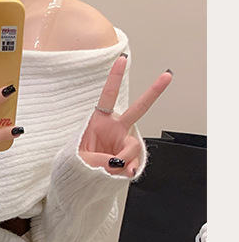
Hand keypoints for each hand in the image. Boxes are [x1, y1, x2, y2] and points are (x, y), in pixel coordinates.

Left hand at [79, 55, 172, 175]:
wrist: (78, 181)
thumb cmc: (74, 166)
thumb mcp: (81, 161)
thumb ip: (101, 160)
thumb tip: (120, 165)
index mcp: (98, 121)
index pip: (108, 96)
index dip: (115, 78)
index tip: (122, 59)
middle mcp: (114, 129)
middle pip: (138, 109)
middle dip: (153, 92)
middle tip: (167, 76)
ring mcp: (122, 142)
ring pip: (133, 146)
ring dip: (124, 159)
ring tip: (111, 168)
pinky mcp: (128, 157)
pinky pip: (134, 162)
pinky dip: (129, 169)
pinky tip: (124, 173)